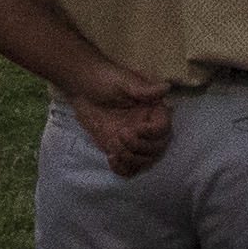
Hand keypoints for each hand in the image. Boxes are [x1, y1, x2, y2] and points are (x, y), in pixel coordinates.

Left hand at [57, 59, 179, 179]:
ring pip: (146, 160)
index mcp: (152, 108)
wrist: (81, 90)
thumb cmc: (103, 79)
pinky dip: (124, 169)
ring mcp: (135, 140)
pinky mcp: (122, 149)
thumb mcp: (121, 81)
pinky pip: (131, 168)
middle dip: (140, 146)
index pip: (164, 126)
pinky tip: (111, 159)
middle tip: (121, 135)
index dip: (154, 132)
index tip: (136, 129)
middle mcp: (147, 126)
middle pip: (159, 147)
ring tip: (115, 148)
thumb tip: (166, 87)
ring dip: (132, 158)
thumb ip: (143, 88)